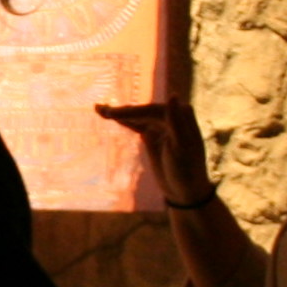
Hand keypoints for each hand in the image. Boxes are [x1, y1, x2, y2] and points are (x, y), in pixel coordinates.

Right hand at [94, 100, 209, 202]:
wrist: (185, 191)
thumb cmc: (187, 170)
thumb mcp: (182, 147)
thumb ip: (176, 121)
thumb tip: (173, 94)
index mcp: (181, 116)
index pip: (152, 111)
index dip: (132, 112)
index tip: (114, 114)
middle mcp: (171, 117)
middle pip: (142, 112)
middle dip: (122, 112)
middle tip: (99, 110)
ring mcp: (160, 126)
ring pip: (137, 117)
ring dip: (119, 114)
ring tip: (98, 109)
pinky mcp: (152, 135)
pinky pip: (135, 125)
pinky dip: (123, 121)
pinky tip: (110, 117)